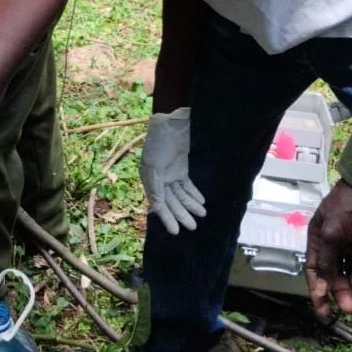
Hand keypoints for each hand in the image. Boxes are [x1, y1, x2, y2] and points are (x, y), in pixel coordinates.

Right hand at [139, 108, 206, 233]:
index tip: (176, 231)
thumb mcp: (153, 164)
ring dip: (190, 205)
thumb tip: (156, 207)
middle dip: (181, 214)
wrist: (172, 121)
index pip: (159, 202)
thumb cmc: (159, 140)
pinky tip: (201, 202)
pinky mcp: (182, 167)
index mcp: (149, 177)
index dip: (167, 217)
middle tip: (193, 227)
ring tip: (202, 215)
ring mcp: (171, 172)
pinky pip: (187, 185)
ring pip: (181, 194)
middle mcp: (159, 177)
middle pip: (171, 200)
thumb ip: (155, 186)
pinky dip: (193, 193)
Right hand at [305, 180, 351, 319]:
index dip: (319, 292)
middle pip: (338, 274)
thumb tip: (320, 289)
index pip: (316, 271)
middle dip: (344, 293)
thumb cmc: (347, 208)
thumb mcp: (332, 235)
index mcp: (320, 239)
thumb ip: (326, 263)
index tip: (324, 313)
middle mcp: (336, 244)